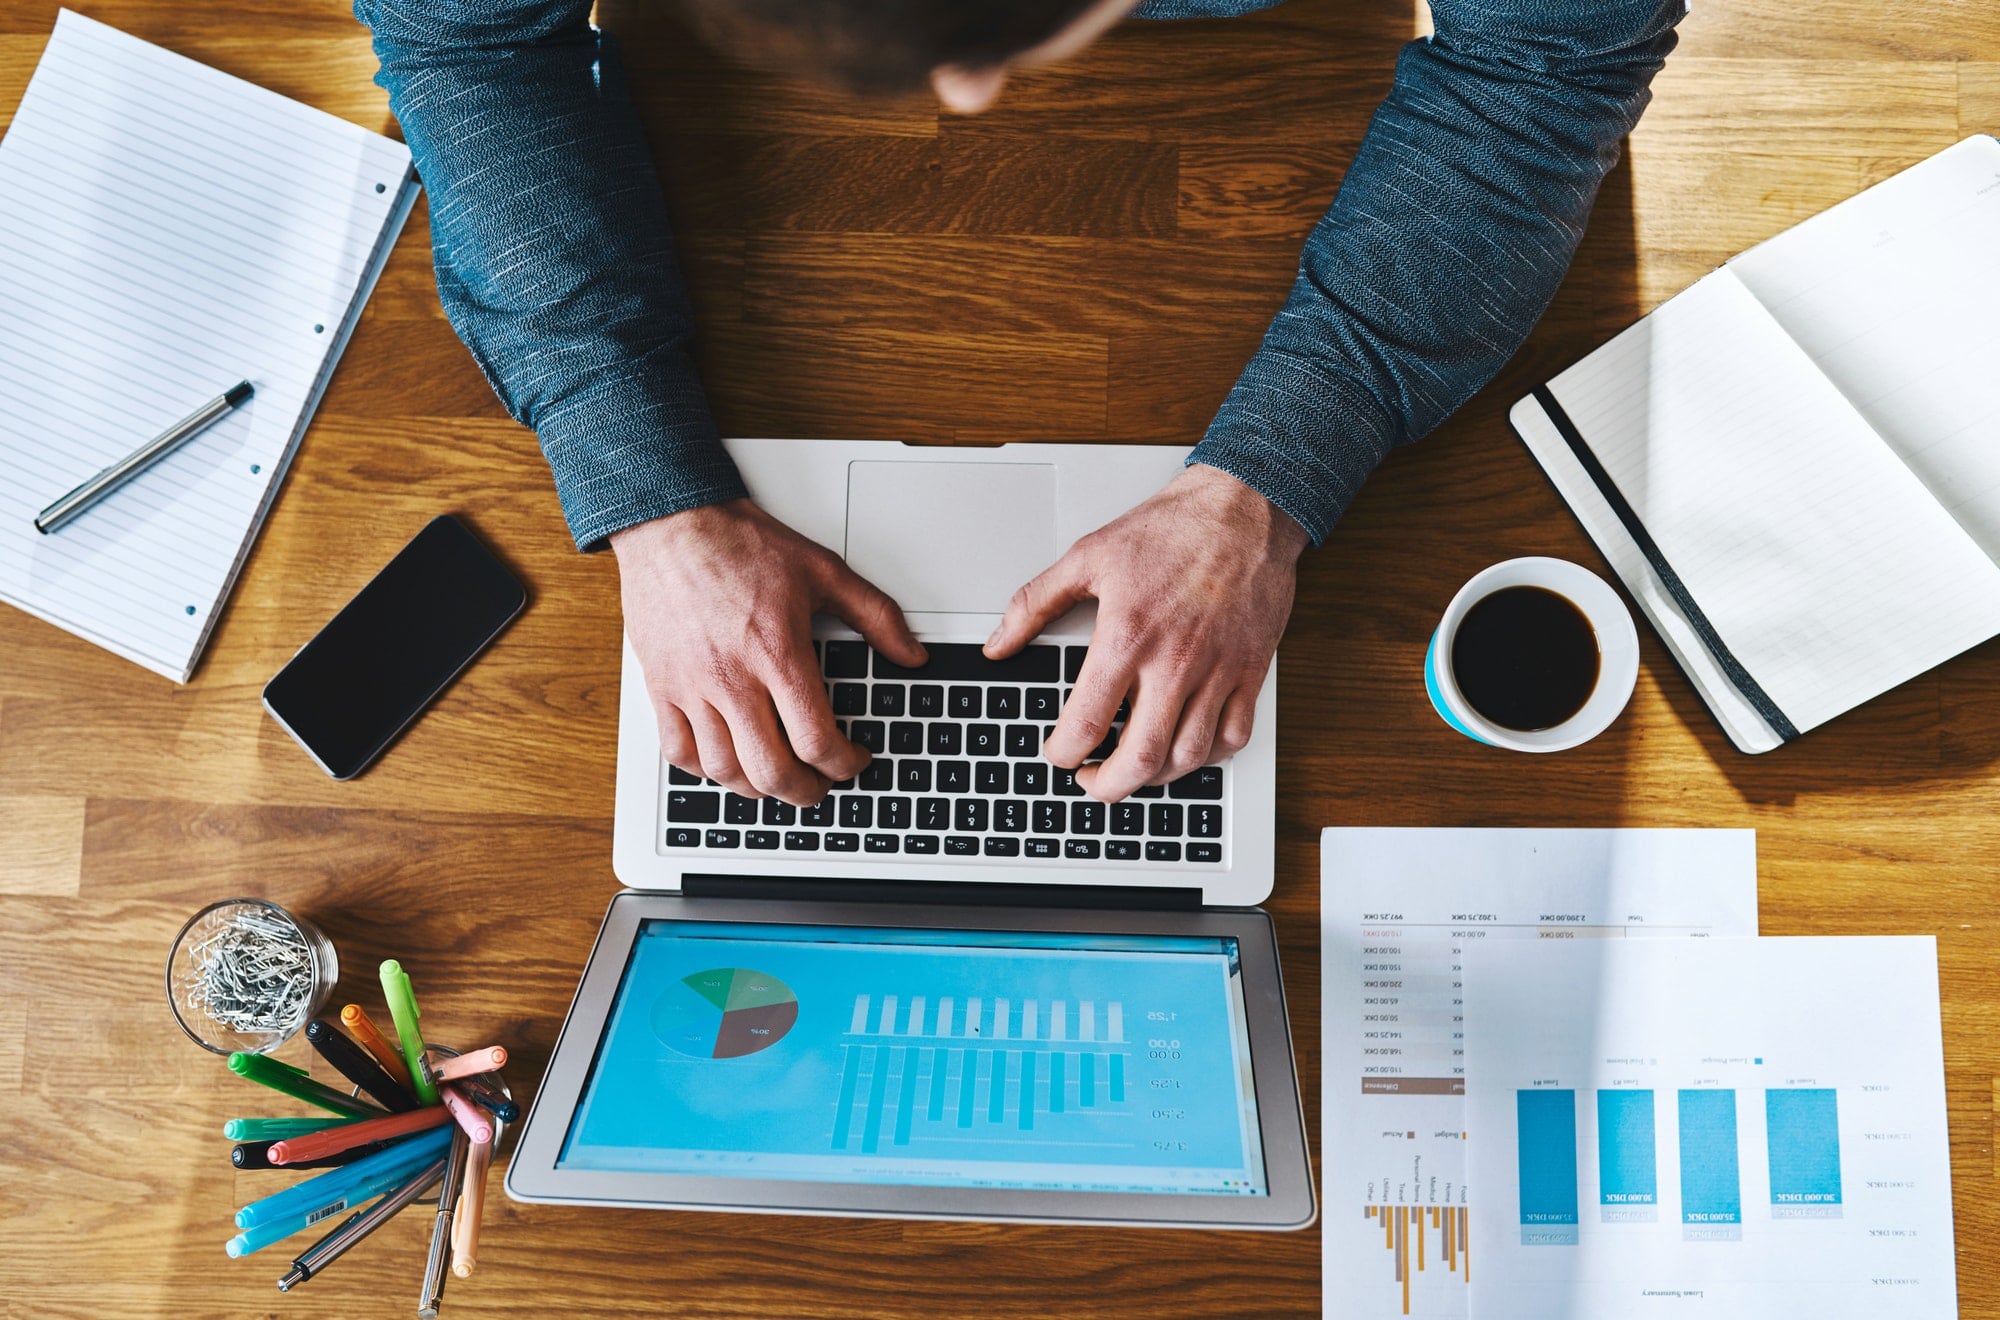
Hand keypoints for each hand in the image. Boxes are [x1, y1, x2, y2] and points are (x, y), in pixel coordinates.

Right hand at [612, 500, 925, 805]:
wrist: (672, 523)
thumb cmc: (741, 544)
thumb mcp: (823, 570)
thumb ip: (876, 615)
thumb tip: (912, 655)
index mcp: (777, 653)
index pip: (816, 740)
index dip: (844, 764)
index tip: (853, 758)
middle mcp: (732, 677)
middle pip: (770, 770)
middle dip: (805, 791)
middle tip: (819, 784)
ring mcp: (691, 686)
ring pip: (723, 771)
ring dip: (758, 787)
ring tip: (778, 776)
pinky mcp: (661, 686)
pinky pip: (678, 752)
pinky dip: (705, 770)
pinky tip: (726, 761)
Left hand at [984, 465, 1307, 802]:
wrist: (1245, 509)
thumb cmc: (1171, 528)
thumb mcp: (1089, 555)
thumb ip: (1034, 604)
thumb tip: (998, 644)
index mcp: (1127, 636)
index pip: (1086, 724)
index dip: (1062, 754)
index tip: (1057, 753)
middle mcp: (1174, 662)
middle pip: (1140, 758)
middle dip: (1106, 786)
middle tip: (1090, 780)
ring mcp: (1217, 672)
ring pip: (1188, 758)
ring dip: (1154, 778)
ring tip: (1132, 769)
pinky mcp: (1250, 671)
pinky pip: (1233, 738)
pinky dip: (1208, 758)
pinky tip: (1186, 750)